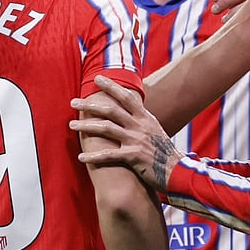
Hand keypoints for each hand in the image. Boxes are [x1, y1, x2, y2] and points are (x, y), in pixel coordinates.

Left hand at [69, 75, 181, 190]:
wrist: (178, 171)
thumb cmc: (164, 152)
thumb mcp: (155, 130)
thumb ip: (141, 121)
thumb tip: (131, 110)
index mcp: (145, 118)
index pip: (126, 96)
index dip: (111, 86)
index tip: (97, 78)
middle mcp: (140, 126)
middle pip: (111, 110)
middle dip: (90, 105)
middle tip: (73, 102)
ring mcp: (136, 140)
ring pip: (106, 129)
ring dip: (86, 127)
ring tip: (71, 125)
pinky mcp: (133, 157)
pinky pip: (109, 155)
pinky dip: (94, 156)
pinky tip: (81, 157)